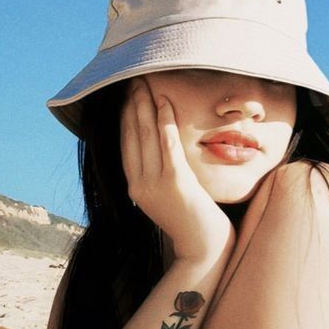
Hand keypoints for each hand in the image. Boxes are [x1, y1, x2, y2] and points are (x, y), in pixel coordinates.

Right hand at [121, 78, 234, 264]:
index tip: (127, 95)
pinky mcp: (176, 183)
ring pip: (146, 136)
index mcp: (135, 188)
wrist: (204, 249)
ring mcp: (155, 184)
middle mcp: (139, 185)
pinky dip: (165, 122)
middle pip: (132, 135)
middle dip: (132, 104)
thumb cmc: (192, 222)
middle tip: (133, 79)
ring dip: (144, 106)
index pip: (126, 144)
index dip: (125, 117)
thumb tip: (156, 156)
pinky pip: (168, 145)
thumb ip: (158, 178)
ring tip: (145, 83)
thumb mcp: (168, 197)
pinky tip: (165, 103)